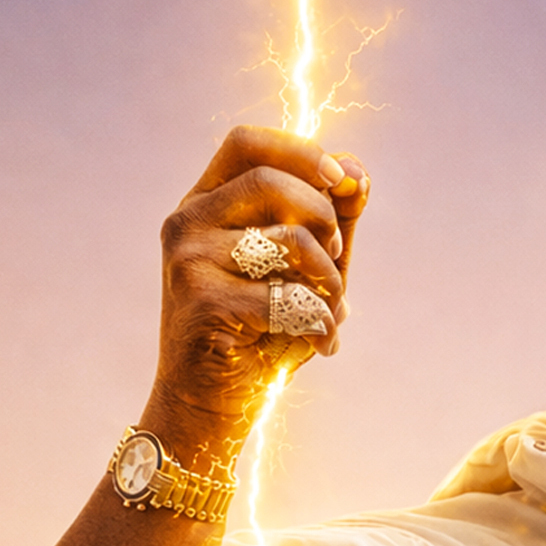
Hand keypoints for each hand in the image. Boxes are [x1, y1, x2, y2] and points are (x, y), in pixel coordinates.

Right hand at [151, 126, 370, 441]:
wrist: (215, 403)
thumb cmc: (265, 330)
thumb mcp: (306, 269)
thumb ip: (332, 220)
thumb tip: (359, 171)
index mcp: (208, 203)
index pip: (246, 143)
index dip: (301, 151)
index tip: (343, 179)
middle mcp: (187, 221)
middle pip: (269, 181)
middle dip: (324, 218)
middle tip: (338, 259)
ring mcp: (187, 259)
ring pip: (287, 240)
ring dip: (329, 279)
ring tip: (330, 310)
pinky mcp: (201, 301)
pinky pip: (288, 296)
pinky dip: (320, 323)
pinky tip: (319, 343)